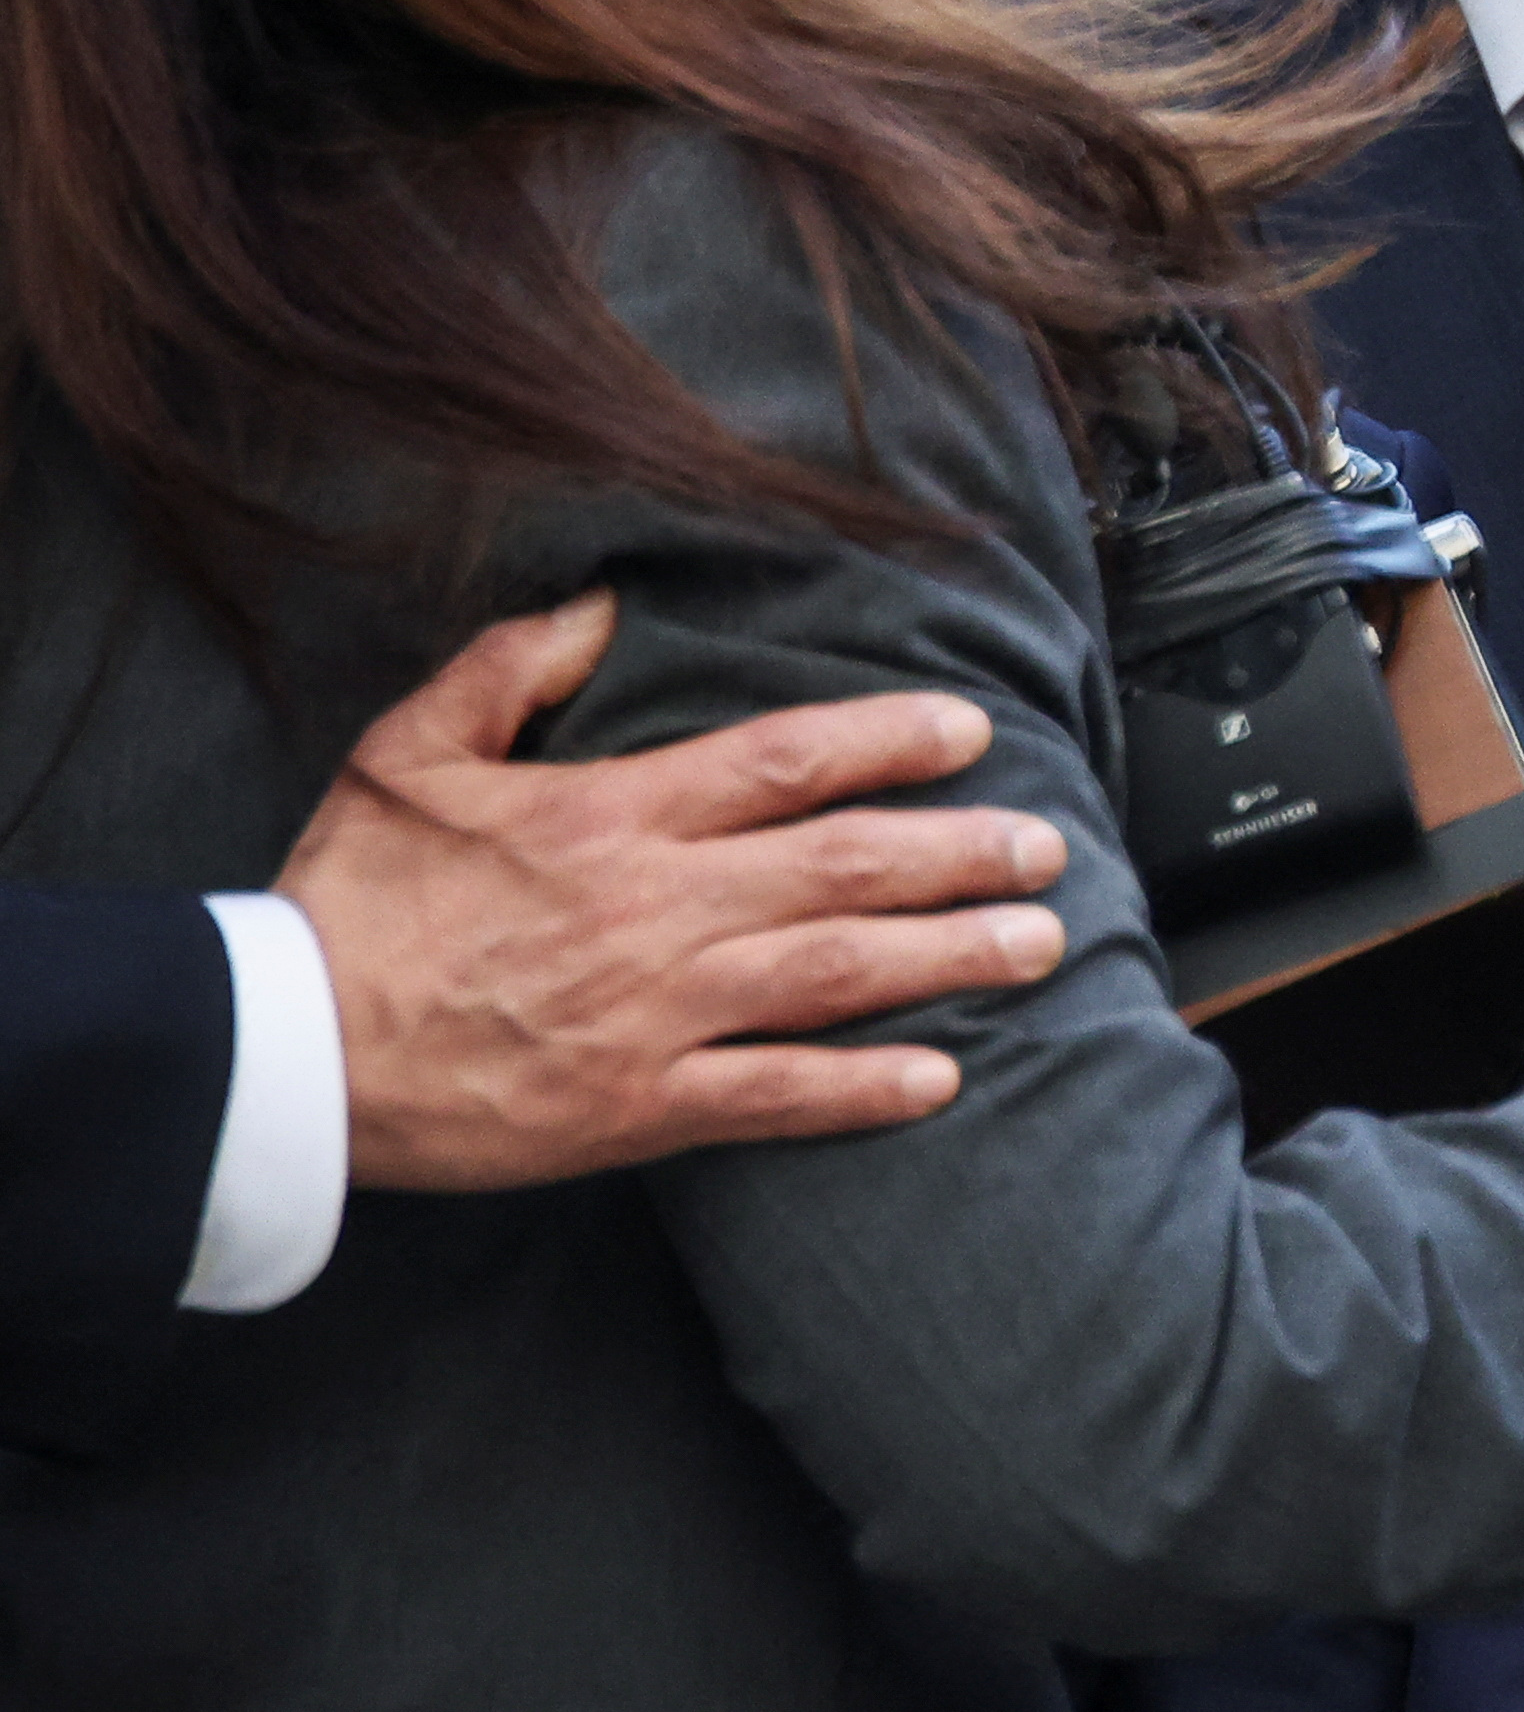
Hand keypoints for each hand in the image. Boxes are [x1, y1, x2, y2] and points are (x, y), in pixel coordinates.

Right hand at [285, 592, 1072, 1191]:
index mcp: (611, 815)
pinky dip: (866, 1087)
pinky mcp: (638, 1105)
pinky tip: (942, 1077)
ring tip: (1039, 940)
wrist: (286, 1052)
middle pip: (845, 865)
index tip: (971, 733)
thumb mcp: (410, 754)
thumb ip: (509, 671)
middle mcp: (656, 906)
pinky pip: (777, 1094)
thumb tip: (599, 607)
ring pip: (838, 974)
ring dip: (951, 955)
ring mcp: (655, 1010)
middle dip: (963, 852)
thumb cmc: (351, 899)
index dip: (890, 741)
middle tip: (1049, 845)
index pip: (785, 760)